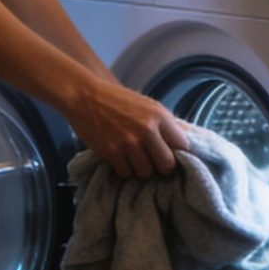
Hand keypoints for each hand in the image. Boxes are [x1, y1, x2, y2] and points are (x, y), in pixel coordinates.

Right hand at [65, 81, 189, 179]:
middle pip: (167, 165)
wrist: (85, 96)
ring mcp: (129, 143)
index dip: (178, 152)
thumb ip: (164, 124)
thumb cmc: (118, 100)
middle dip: (162, 166)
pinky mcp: (111, 152)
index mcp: (159, 115)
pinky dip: (124, 168)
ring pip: (146, 172)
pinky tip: (121, 158)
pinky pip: (126, 172)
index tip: (170, 154)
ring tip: (135, 158)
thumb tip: (183, 143)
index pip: (183, 145)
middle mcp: (147, 130)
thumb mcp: (147, 105)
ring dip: (141, 168)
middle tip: (154, 162)